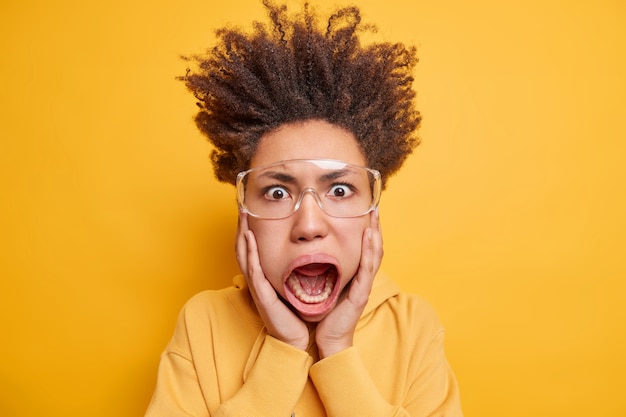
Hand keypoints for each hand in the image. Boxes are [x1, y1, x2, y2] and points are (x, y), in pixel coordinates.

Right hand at [236, 212, 309, 349]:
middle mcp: (257, 280)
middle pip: (243, 248)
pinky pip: (253, 270)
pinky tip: (249, 238)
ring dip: (242, 234)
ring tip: (242, 216)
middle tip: (241, 206)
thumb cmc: (296, 315)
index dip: (249, 228)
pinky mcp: (261, 294)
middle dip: (241, 226)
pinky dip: (250, 253)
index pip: (253, 248)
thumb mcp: (296, 286)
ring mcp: (257, 287)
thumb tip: (308, 251)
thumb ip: (296, 270)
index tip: (251, 209)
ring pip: (244, 255)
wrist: (296, 339)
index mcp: (264, 277)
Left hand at [315, 209, 383, 357]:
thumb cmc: (324, 316)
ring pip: (375, 253)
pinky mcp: (361, 292)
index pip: (364, 249)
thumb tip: (311, 254)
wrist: (328, 340)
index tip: (365, 211)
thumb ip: (322, 272)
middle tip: (374, 206)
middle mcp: (362, 278)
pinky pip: (368, 267)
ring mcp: (364, 285)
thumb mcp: (323, 287)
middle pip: (374, 247)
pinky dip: (370, 249)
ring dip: (376, 233)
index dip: (367, 230)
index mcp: (354, 276)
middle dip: (375, 226)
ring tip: (375, 215)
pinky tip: (369, 235)